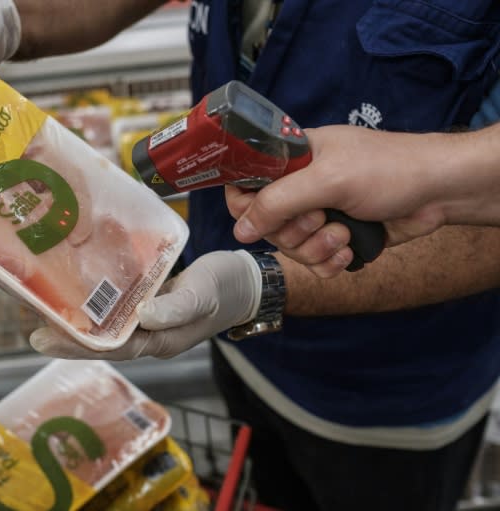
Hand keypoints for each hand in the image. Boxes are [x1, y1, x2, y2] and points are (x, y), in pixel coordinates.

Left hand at [30, 251, 262, 359]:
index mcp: (159, 341)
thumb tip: (143, 316)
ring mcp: (148, 318)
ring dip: (79, 318)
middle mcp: (149, 333)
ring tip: (47, 307)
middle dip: (67, 334)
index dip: (76, 344)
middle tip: (32, 326)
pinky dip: (98, 299)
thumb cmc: (225, 289)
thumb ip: (177, 308)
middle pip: (101, 339)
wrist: (245, 281)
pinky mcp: (149, 301)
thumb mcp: (203, 295)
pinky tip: (80, 287)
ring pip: (107, 322)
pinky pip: (118, 304)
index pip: (110, 347)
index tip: (43, 339)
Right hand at [227, 125, 446, 277]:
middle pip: (267, 225)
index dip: (247, 206)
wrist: (440, 192)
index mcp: (291, 159)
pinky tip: (351, 250)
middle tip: (322, 217)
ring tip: (345, 234)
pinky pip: (314, 262)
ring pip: (291, 247)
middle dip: (295, 232)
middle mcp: (300, 186)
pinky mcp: (336, 237)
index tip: (265, 217)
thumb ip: (279, 202)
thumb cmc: (390, 169)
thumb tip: (241, 229)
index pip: (245, 184)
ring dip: (317, 248)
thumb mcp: (328, 180)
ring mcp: (318, 212)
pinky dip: (330, 262)